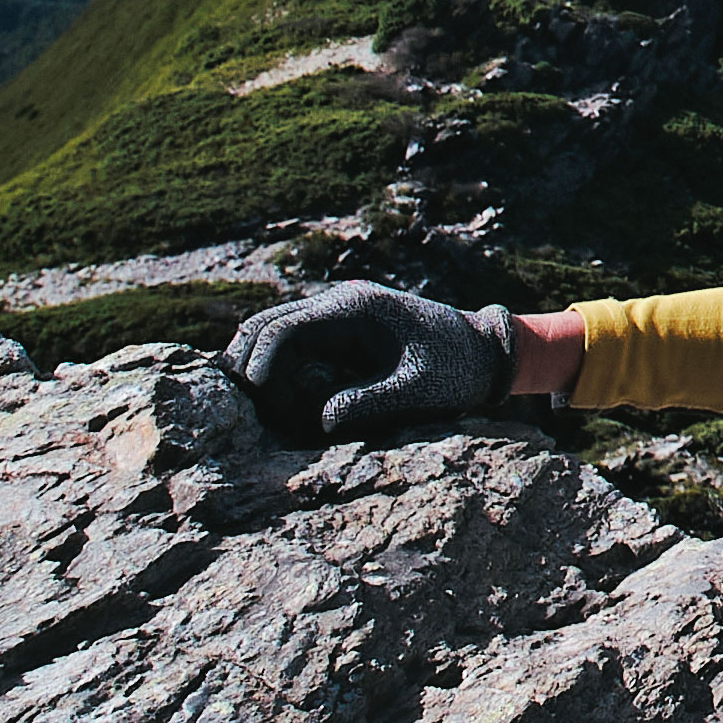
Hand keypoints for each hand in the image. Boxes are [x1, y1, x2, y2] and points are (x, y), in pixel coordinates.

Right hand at [228, 283, 516, 446]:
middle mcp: (341, 301)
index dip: (260, 363)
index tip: (253, 399)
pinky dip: (275, 361)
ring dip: (256, 360)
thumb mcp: (415, 392)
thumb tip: (319, 421)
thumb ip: (367, 404)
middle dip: (245, 360)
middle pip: (267, 322)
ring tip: (250, 404)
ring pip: (274, 327)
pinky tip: (270, 395)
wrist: (485, 350)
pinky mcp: (341, 326)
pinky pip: (294, 338)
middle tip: (237, 405)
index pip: (285, 329)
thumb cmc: (455, 371)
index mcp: (355, 309)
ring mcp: (339, 310)